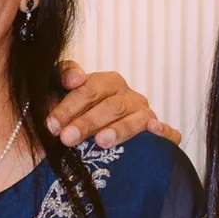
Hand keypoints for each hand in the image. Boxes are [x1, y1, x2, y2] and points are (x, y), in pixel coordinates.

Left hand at [47, 63, 178, 148]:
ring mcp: (144, 114)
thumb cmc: (76, 113)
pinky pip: (167, 132)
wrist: (94, 133)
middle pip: (110, 106)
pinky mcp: (158, 133)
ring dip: (119, 129)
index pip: (88, 90)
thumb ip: (63, 76)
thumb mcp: (62, 93)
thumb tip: (74, 79)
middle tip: (67, 138)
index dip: (68, 107)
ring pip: (135, 118)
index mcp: (106, 83)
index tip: (51, 125)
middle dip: (87, 122)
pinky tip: (153, 131)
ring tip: (101, 141)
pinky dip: (163, 132)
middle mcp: (127, 96)